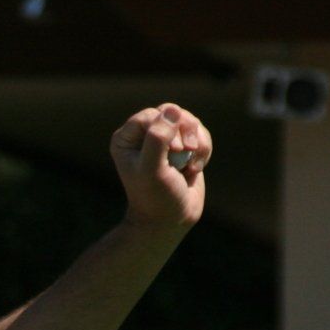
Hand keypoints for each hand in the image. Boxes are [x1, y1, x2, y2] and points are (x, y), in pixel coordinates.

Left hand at [110, 103, 211, 232]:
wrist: (171, 220)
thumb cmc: (156, 198)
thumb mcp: (152, 169)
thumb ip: (157, 139)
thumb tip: (172, 110)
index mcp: (125, 139)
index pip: (151, 115)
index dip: (167, 128)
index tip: (174, 151)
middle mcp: (142, 136)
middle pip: (172, 112)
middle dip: (185, 131)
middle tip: (185, 153)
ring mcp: (164, 140)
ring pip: (189, 121)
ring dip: (197, 141)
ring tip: (191, 164)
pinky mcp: (183, 146)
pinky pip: (200, 132)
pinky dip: (204, 148)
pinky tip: (195, 168)